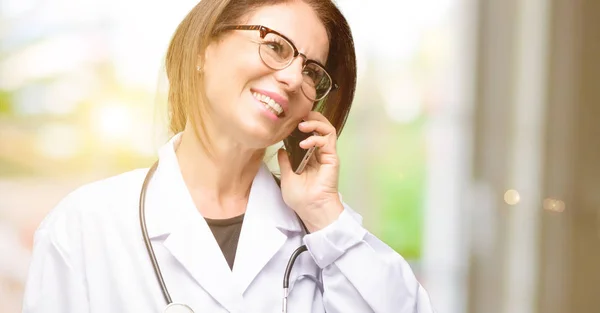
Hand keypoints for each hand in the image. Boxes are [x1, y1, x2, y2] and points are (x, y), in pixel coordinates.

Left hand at [277, 111, 343, 231]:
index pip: (308, 132)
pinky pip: (328, 139)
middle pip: (320, 125)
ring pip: (327, 128)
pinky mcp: (332, 158)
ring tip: (301, 126)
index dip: (300, 123)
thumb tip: (281, 149)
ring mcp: (326, 154)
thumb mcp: (286, 176)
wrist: (311, 209)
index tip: (288, 120)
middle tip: (298, 116)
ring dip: (314, 122)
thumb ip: (285, 161)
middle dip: (310, 117)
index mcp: (308, 156)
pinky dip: (315, 137)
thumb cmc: (300, 198)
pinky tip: (303, 143)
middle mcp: (319, 152)